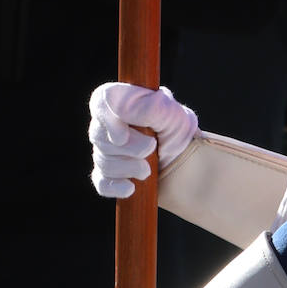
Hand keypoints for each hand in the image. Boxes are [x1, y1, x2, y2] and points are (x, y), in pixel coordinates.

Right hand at [89, 82, 198, 197]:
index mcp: (121, 100)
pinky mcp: (109, 173)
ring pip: (103, 160)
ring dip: (129, 167)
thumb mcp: (171, 113)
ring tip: (149, 168)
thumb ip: (147, 107)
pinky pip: (102, 182)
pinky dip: (116, 186)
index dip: (108, 120)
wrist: (186, 160)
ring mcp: (106, 149)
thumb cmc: (176, 129)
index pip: (100, 101)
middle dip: (129, 148)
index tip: (123, 137)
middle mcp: (108, 123)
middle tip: (152, 148)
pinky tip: (131, 187)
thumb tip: (118, 108)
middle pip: (100, 136)